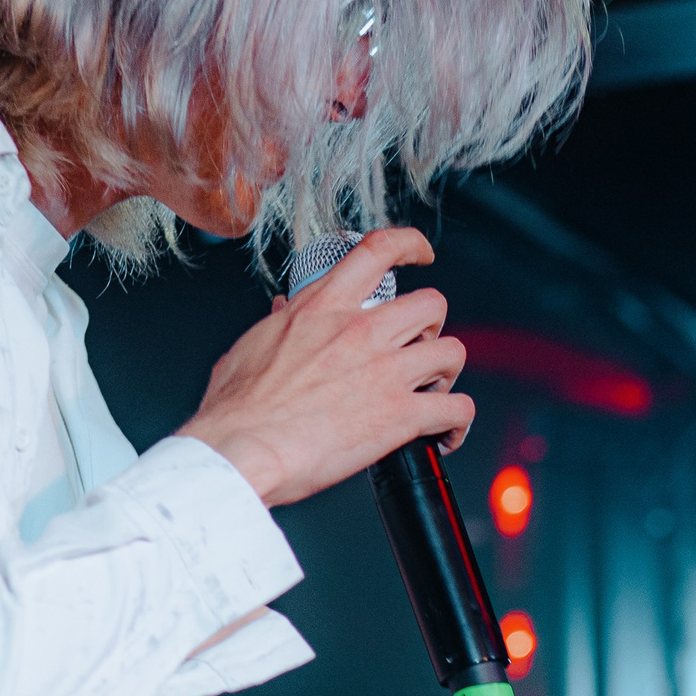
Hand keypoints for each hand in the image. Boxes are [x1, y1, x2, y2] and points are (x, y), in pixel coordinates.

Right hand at [175, 228, 473, 507]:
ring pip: (453, 352)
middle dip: (432, 326)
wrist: (241, 451)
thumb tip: (282, 313)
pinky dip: (458, 423)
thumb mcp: (248, 348)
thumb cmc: (236, 410)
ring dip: (447, 373)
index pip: (378, 251)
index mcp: (321, 308)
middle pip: (431, 303)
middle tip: (418, 347)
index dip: (410, 244)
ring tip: (430, 391)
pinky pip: (456, 409)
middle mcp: (360, 331)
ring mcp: (384, 371)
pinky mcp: (399, 415)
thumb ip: (274, 325)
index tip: (421, 253)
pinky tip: (443, 436)